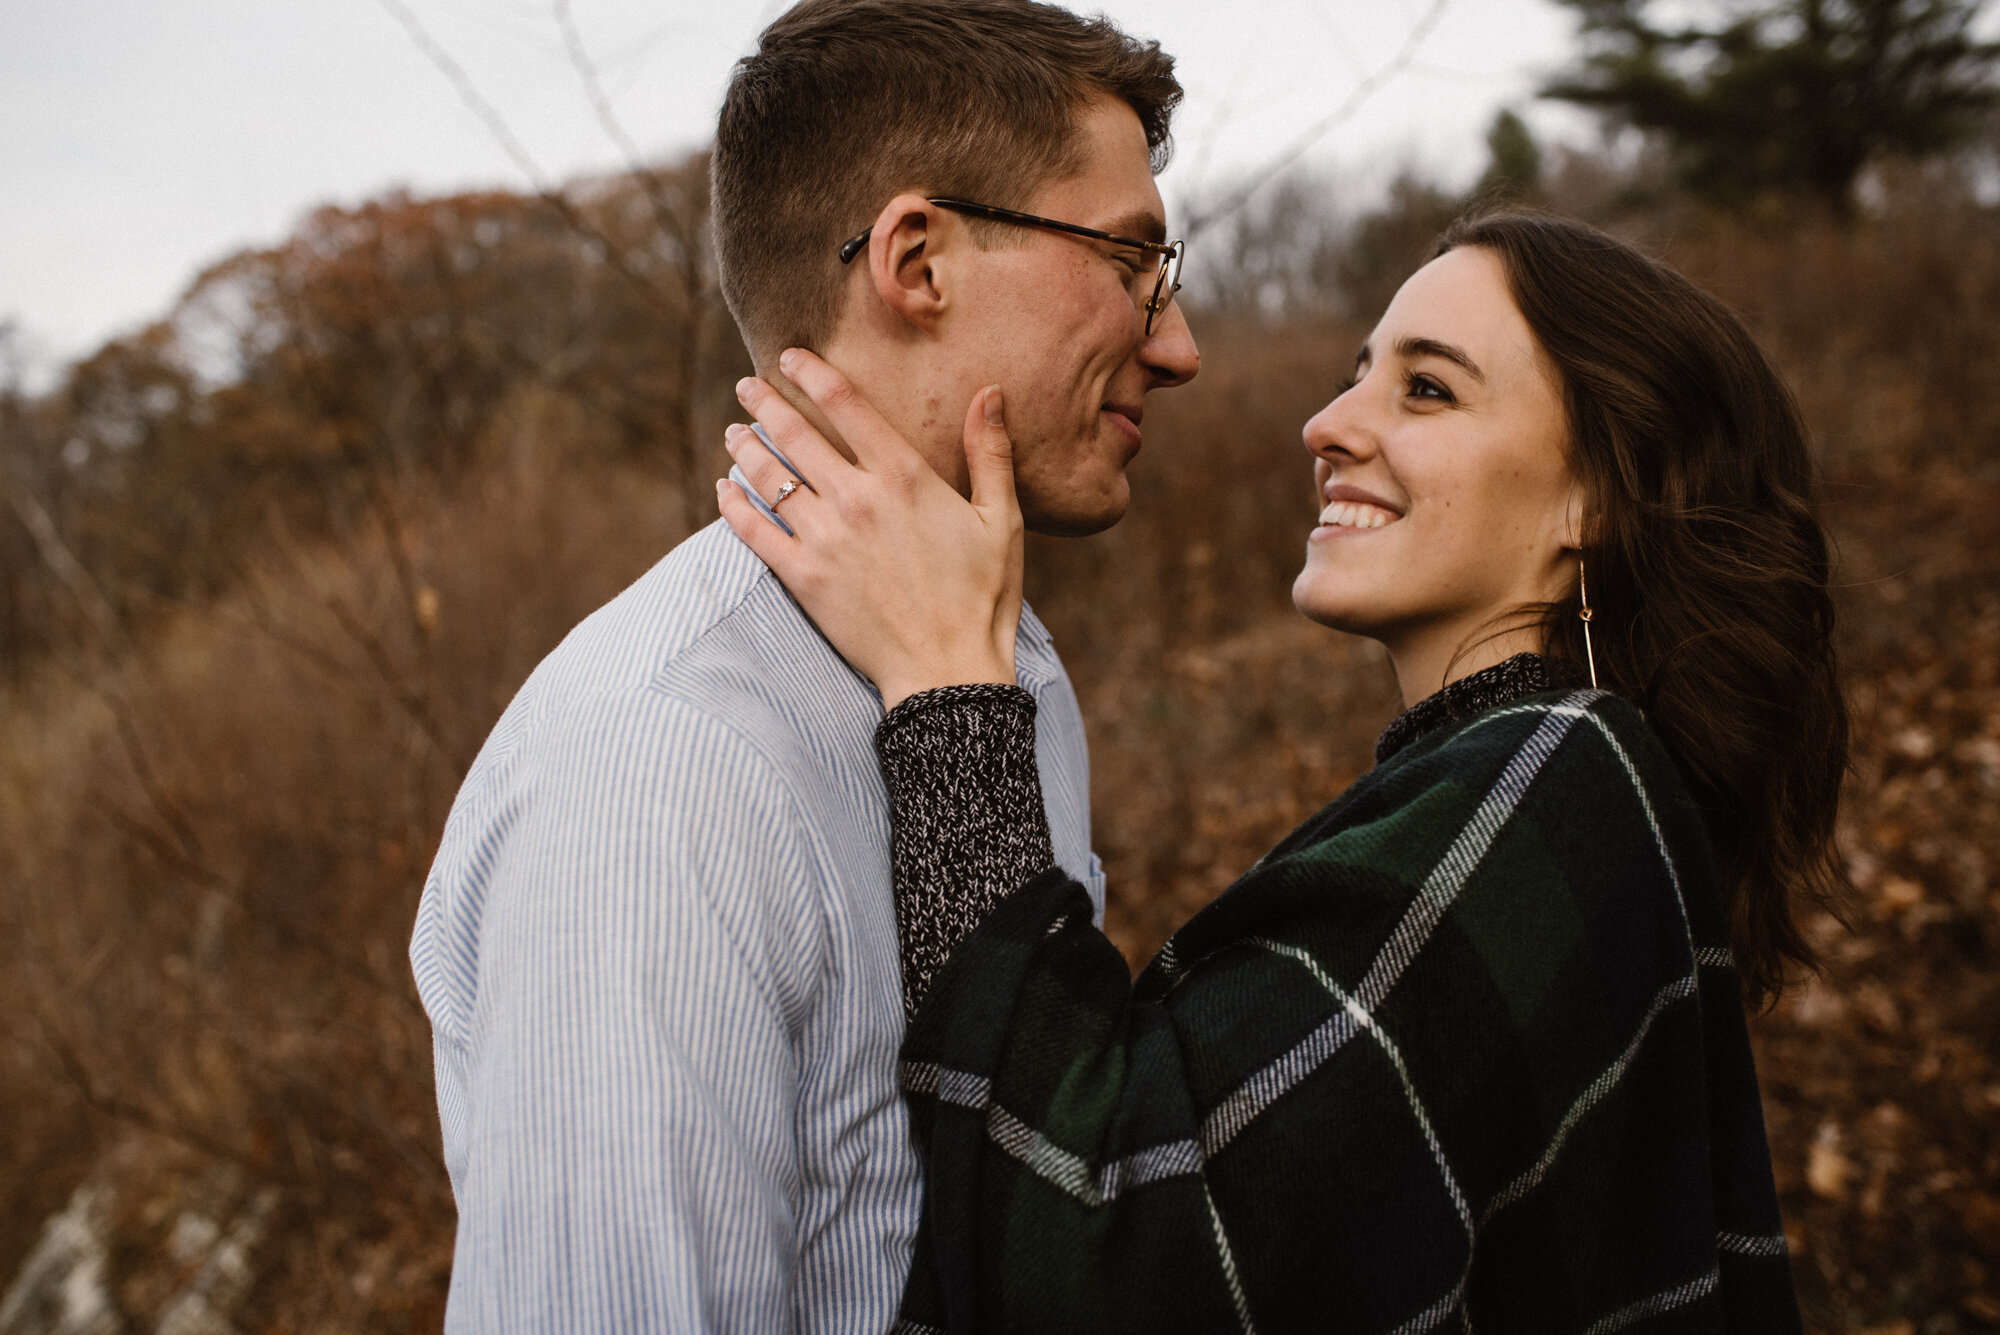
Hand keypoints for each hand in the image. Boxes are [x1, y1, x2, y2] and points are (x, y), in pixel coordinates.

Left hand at [716, 348, 1024, 710]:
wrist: (949, 672)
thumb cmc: (983, 597)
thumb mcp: (1002, 521)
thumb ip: (990, 453)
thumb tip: (989, 392)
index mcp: (906, 477)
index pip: (847, 405)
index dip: (813, 373)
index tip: (791, 357)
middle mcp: (858, 499)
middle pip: (797, 434)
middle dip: (766, 403)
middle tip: (747, 386)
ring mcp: (825, 539)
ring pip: (770, 477)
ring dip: (746, 448)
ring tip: (734, 433)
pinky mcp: (803, 578)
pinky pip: (754, 532)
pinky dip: (733, 506)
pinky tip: (724, 490)